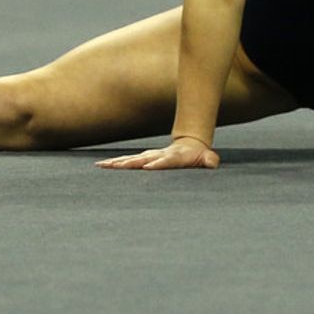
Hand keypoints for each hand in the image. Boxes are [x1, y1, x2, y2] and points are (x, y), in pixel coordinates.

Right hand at [95, 136, 219, 170]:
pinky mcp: (143, 159)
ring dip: (118, 163)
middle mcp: (158, 155)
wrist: (189, 146)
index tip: (148, 167)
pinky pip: (127, 161)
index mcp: (174, 157)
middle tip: (116, 166)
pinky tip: (102, 165)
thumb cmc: (198, 157)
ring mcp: (149, 156)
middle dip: (130, 163)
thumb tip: (212, 162)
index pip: (165, 161)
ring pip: (131, 159)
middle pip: (142, 159)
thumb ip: (209, 160)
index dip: (158, 164)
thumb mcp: (206, 159)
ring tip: (103, 165)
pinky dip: (115, 163)